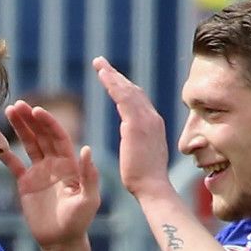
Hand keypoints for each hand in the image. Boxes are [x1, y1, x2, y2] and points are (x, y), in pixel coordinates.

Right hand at [0, 101, 101, 247]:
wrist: (61, 241)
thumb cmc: (78, 222)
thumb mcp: (88, 200)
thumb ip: (88, 176)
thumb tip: (87, 149)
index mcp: (69, 164)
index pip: (58, 137)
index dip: (48, 123)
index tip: (37, 111)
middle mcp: (54, 164)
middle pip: (42, 135)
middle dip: (31, 119)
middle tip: (18, 104)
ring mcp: (39, 172)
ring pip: (28, 145)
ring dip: (20, 128)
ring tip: (9, 111)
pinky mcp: (26, 184)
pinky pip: (15, 166)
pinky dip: (6, 156)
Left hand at [93, 58, 173, 201]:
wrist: (152, 187)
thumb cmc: (144, 178)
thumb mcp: (141, 152)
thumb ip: (136, 138)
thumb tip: (127, 131)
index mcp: (153, 124)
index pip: (137, 100)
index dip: (124, 87)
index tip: (112, 78)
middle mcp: (152, 117)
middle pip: (133, 89)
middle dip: (116, 75)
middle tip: (101, 63)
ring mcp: (146, 119)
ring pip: (127, 89)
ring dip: (112, 75)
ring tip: (98, 63)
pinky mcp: (136, 124)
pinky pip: (123, 97)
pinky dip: (112, 84)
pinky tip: (102, 75)